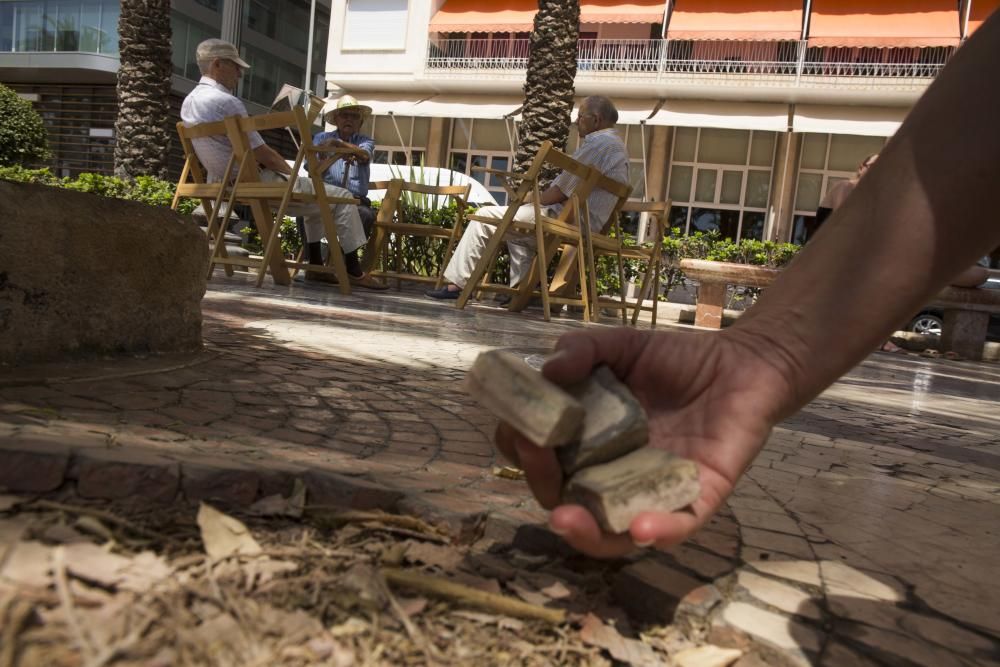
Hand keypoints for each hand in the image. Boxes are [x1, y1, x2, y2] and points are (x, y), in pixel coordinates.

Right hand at [495, 327, 795, 557]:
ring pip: (611, 534)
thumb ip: (582, 349)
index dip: (521, 449)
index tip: (521, 429)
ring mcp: (653, 492)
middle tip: (539, 458)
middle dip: (542, 485)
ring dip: (584, 533)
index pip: (540, 459)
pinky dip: (656, 531)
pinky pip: (676, 527)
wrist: (743, 362)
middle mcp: (612, 476)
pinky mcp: (698, 498)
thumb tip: (546, 369)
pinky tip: (639, 525)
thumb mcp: (620, 346)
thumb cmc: (676, 359)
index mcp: (586, 443)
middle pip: (564, 500)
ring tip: (566, 518)